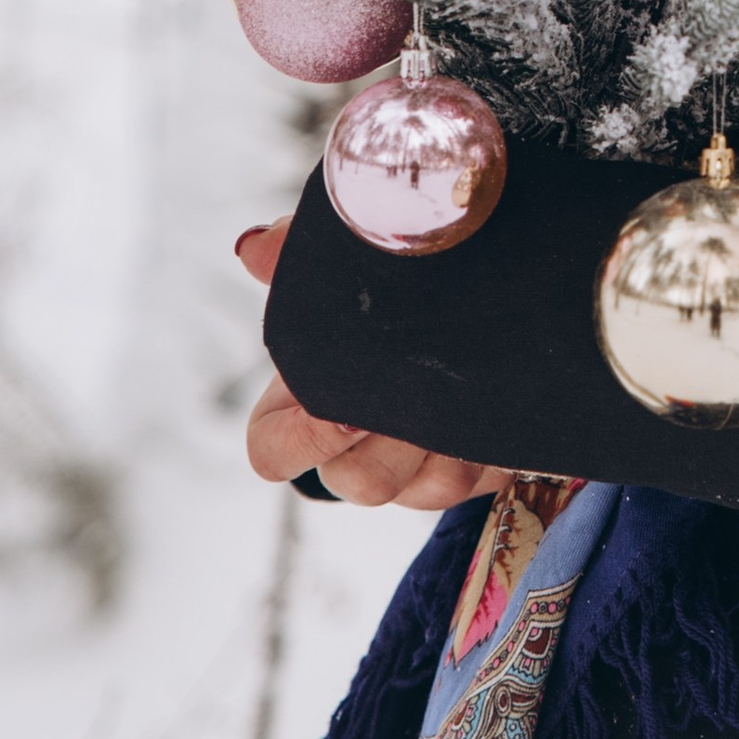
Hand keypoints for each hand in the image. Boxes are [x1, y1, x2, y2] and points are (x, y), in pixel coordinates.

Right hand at [236, 220, 513, 511]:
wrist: (479, 294)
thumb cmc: (389, 288)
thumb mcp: (347, 265)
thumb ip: (297, 251)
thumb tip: (255, 246)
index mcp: (305, 404)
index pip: (270, 453)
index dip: (299, 442)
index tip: (337, 404)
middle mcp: (353, 448)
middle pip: (353, 481)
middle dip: (386, 439)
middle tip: (409, 391)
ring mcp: (408, 468)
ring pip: (415, 492)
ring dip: (436, 439)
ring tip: (454, 387)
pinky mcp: (461, 469)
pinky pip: (464, 484)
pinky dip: (477, 446)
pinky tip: (484, 401)